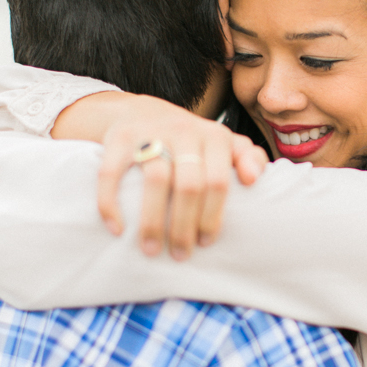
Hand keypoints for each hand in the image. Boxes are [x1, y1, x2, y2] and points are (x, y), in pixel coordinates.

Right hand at [53, 92, 267, 259]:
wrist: (144, 112)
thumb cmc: (193, 142)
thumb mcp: (224, 144)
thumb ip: (248, 157)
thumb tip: (255, 179)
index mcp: (215, 136)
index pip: (219, 182)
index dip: (213, 216)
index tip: (205, 243)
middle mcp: (184, 130)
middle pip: (189, 185)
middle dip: (184, 226)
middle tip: (180, 254)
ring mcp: (150, 132)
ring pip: (156, 180)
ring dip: (152, 222)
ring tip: (151, 250)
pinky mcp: (119, 137)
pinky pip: (112, 173)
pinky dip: (111, 203)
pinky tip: (117, 228)